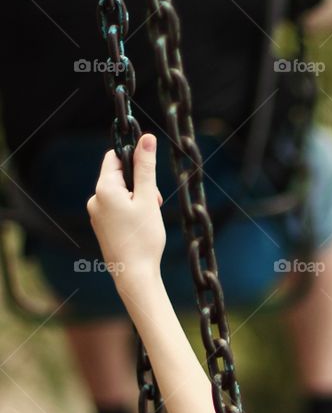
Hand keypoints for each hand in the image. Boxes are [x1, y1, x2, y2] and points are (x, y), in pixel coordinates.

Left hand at [87, 135, 164, 286]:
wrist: (134, 274)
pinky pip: (116, 209)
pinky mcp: (101, 227)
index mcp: (104, 189)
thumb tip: (146, 138)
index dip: (134, 158)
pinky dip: (130, 211)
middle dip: (140, 183)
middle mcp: (95, 199)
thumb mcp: (149, 199)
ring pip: (119, 193)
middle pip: (119, 176)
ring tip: (149, 218)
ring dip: (137, 199)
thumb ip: (146, 167)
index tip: (150, 169)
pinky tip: (141, 227)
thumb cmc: (143, 238)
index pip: (115, 157)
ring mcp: (96, 214)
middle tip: (155, 202)